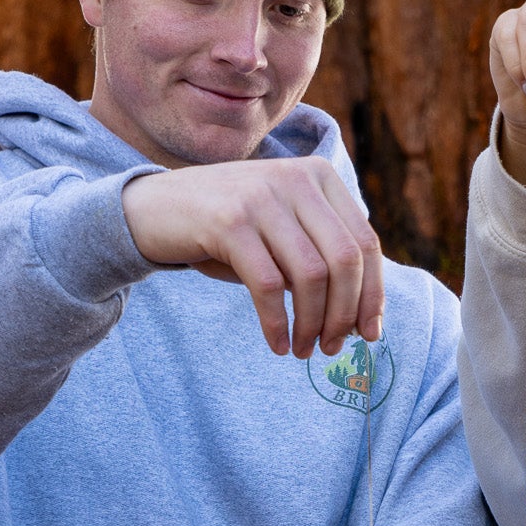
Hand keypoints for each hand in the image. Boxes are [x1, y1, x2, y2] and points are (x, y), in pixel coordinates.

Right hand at [122, 157, 382, 358]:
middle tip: (331, 347)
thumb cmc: (227, 230)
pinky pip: (269, 286)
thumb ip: (320, 257)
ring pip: (311, 276)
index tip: (370, 333)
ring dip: (311, 324)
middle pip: (345, 261)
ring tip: (303, 350)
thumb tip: (360, 320)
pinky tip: (277, 344)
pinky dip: (277, 323)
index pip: (365, 243)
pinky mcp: (228, 222)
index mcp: (319, 175)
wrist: (153, 209)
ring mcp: (262, 197)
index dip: (373, 294)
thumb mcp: (282, 231)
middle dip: (344, 314)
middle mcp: (295, 178)